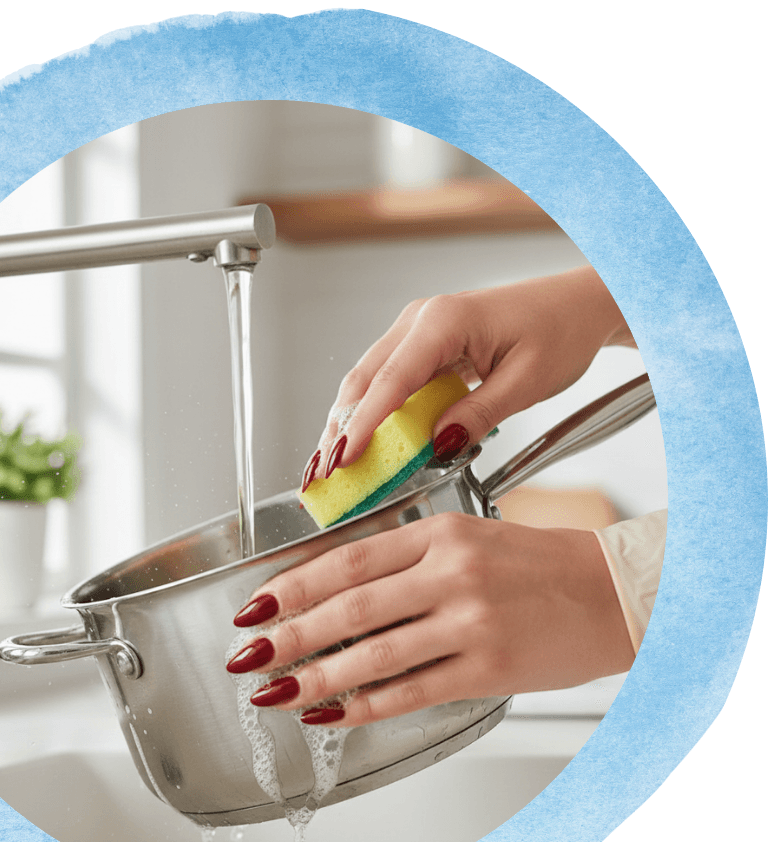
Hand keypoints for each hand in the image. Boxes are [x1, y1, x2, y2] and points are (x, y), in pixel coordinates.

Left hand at [227, 513, 633, 726]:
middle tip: (247, 655)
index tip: (255, 605)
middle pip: (349, 608)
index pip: (347, 560)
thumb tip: (333, 591)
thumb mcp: (468, 537)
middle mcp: (451, 574)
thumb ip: (405, 558)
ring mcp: (470, 623)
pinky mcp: (487, 669)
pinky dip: (365, 705)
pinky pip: (411, 691)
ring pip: (372, 654)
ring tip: (276, 692)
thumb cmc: (538, 565)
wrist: (611, 593)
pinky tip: (332, 713)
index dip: (292, 586)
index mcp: (440, 533)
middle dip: (288, 635)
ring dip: (315, 677)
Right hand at [303, 266, 634, 488]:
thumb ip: (476, 414)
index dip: (361, 426)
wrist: (580, 305)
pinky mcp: (421, 345)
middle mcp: (420, 319)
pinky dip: (370, 414)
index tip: (342, 460)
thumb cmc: (561, 329)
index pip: (390, 382)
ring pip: (367, 381)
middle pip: (363, 380)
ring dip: (348, 424)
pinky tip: (361, 443)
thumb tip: (435, 445)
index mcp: (444, 320)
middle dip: (339, 429)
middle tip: (323, 474)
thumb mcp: (526, 382)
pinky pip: (386, 382)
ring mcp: (416, 329)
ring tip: (333, 466)